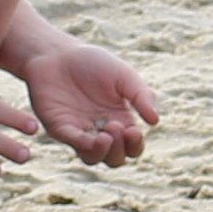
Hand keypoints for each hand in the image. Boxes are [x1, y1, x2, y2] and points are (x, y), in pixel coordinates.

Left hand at [17, 36, 157, 164]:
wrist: (57, 53)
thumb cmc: (92, 62)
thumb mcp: (124, 75)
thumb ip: (141, 96)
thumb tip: (155, 121)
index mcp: (119, 119)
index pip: (131, 147)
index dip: (135, 145)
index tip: (134, 130)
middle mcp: (99, 130)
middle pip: (114, 159)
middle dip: (119, 150)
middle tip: (116, 127)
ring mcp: (79, 131)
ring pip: (93, 158)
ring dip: (103, 152)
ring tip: (106, 135)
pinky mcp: (59, 127)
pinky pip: (73, 143)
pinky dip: (84, 144)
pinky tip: (92, 136)